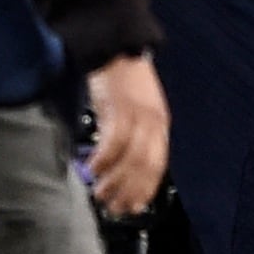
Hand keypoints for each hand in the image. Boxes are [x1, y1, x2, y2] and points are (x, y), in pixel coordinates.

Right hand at [82, 51, 170, 218]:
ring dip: (114, 181)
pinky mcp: (119, 107)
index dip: (145, 189)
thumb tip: (122, 165)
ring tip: (100, 193)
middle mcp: (153, 122)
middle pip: (145, 166)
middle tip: (114, 207)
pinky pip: (113, 141)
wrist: (116, 46)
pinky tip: (93, 169)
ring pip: (130, 158)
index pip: (158, 165)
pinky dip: (103, 159)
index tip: (134, 206)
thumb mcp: (137, 109)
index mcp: (160, 124)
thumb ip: (136, 134)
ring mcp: (138, 114)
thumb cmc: (123, 79)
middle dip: (129, 191)